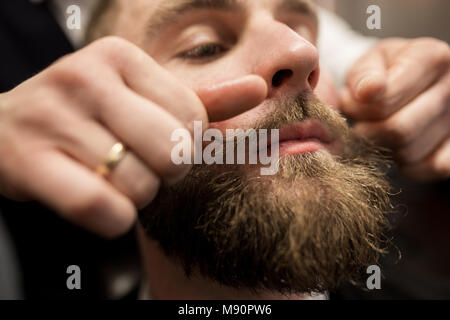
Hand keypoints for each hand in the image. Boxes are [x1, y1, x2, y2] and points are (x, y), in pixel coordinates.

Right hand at [0, 37, 266, 237]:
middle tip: (138, 165)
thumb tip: (260, 89)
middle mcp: (85, 77)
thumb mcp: (144, 98)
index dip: (184, 143)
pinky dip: (111, 217)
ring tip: (110, 176)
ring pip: (139, 183)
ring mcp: (53, 116)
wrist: (6, 128)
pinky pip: (99, 205)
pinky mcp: (27, 159)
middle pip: (172, 151)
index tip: (155, 142)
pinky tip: (98, 200)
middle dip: (164, 171)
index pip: (193, 116)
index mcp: (121, 57)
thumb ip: (204, 99)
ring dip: (134, 194)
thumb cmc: (89, 116)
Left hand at [341, 37, 449, 181]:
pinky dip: (406, 165)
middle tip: (360, 123)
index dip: (358, 108)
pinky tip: (399, 146)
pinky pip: (429, 168)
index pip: (384, 101)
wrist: (406, 83)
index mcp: (431, 57)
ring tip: (380, 129)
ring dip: (384, 147)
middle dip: (368, 132)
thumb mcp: (368, 63)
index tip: (352, 101)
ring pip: (410, 153)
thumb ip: (363, 75)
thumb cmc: (384, 72)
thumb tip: (368, 92)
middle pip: (398, 130)